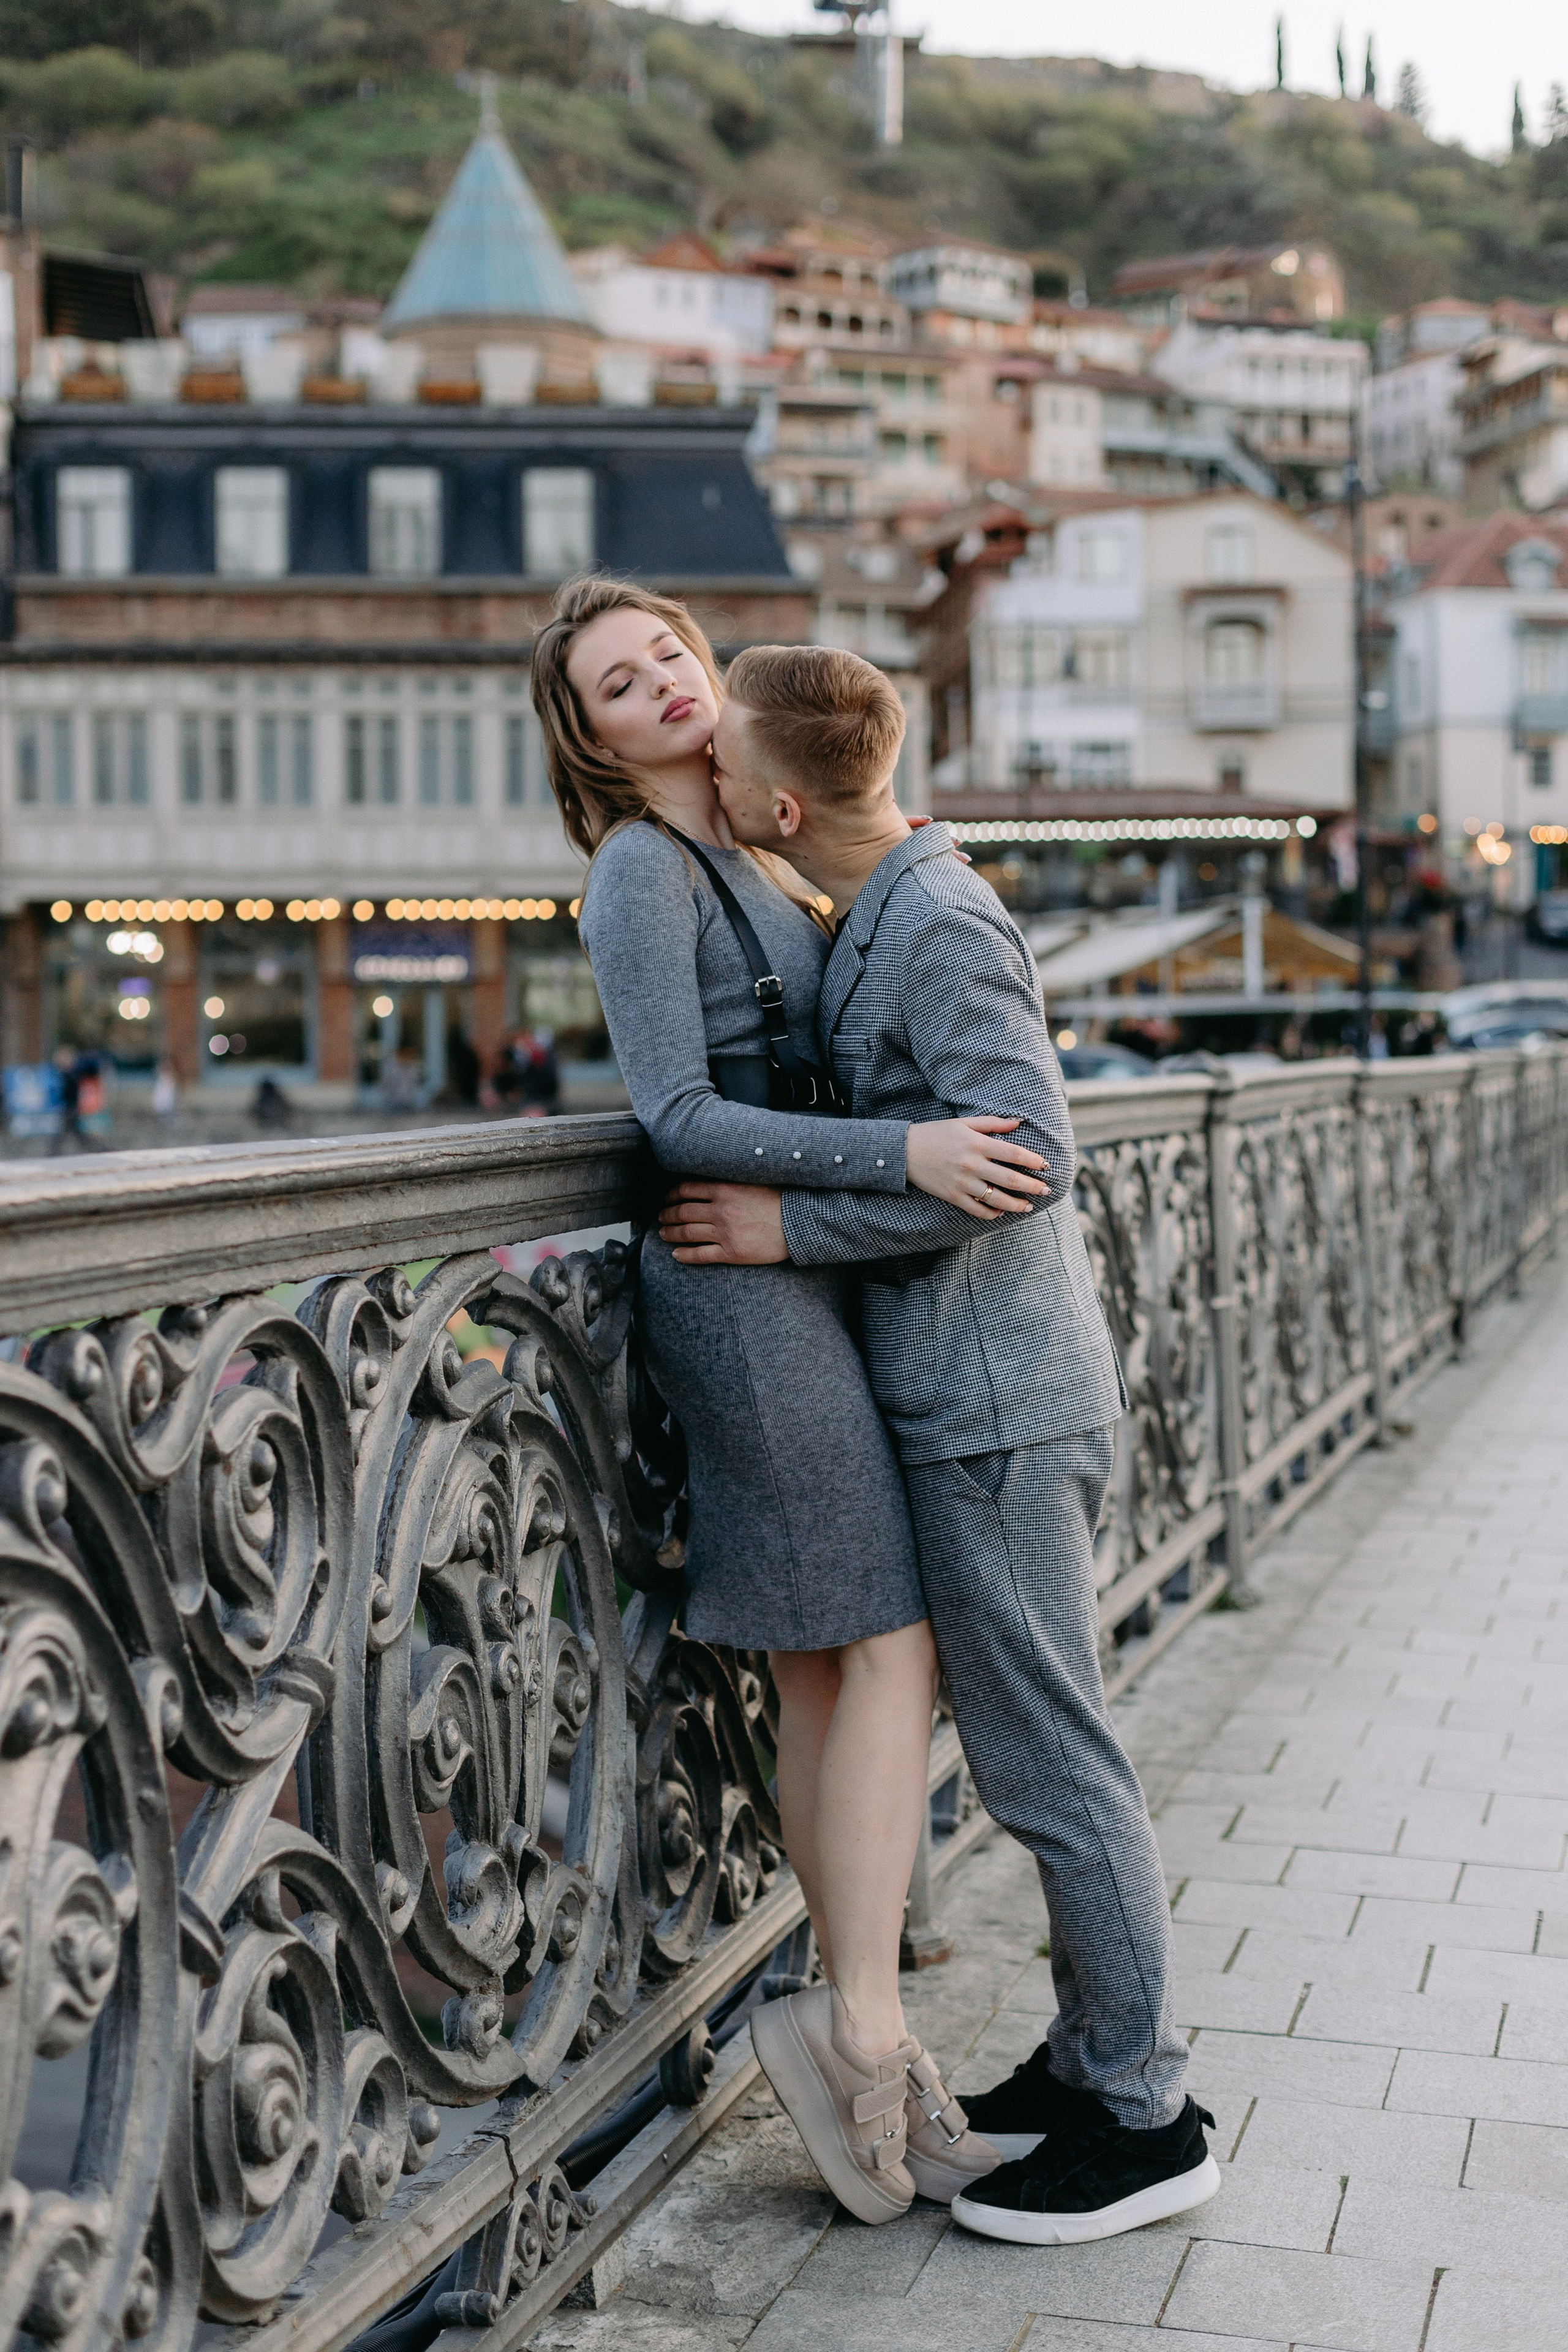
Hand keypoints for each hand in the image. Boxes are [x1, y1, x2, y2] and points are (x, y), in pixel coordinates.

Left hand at [658, 1181, 787, 1263]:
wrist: (800, 1223)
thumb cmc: (781, 1199)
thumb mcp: (755, 1180)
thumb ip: (732, 1179)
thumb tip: (712, 1178)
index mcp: (725, 1188)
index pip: (688, 1189)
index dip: (673, 1194)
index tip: (668, 1197)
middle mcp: (721, 1210)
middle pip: (683, 1211)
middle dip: (667, 1214)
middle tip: (661, 1216)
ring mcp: (725, 1232)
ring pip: (687, 1232)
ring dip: (671, 1233)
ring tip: (663, 1233)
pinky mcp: (732, 1252)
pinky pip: (701, 1255)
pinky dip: (685, 1255)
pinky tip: (676, 1254)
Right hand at [905, 1117, 1048, 1220]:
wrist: (903, 1151)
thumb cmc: (936, 1133)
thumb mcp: (964, 1123)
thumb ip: (993, 1123)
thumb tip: (1018, 1122)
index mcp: (977, 1143)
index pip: (1014, 1153)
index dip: (1033, 1160)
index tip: (1046, 1166)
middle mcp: (972, 1164)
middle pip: (1010, 1178)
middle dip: (1032, 1185)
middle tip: (1047, 1189)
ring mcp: (962, 1182)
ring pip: (996, 1198)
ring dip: (1016, 1204)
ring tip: (1029, 1206)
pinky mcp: (952, 1196)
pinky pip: (977, 1209)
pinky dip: (992, 1213)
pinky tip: (1001, 1212)